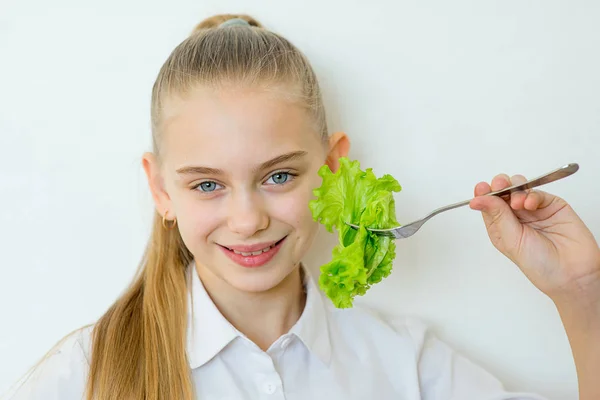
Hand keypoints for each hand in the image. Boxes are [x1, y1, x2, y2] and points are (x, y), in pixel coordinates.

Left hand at [469, 173, 599, 301]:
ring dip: (515, 189)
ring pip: (519, 188)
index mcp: (501, 227)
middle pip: (502, 193)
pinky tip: (530, 204)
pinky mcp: (552, 205)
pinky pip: (538, 193)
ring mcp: (534, 210)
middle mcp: (516, 218)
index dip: (483, 194)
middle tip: (499, 185)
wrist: (572, 272)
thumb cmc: (540, 264)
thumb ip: (497, 216)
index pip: (488, 205)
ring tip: (516, 201)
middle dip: (499, 186)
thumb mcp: (511, 240)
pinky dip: (532, 195)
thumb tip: (477, 200)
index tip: (481, 188)